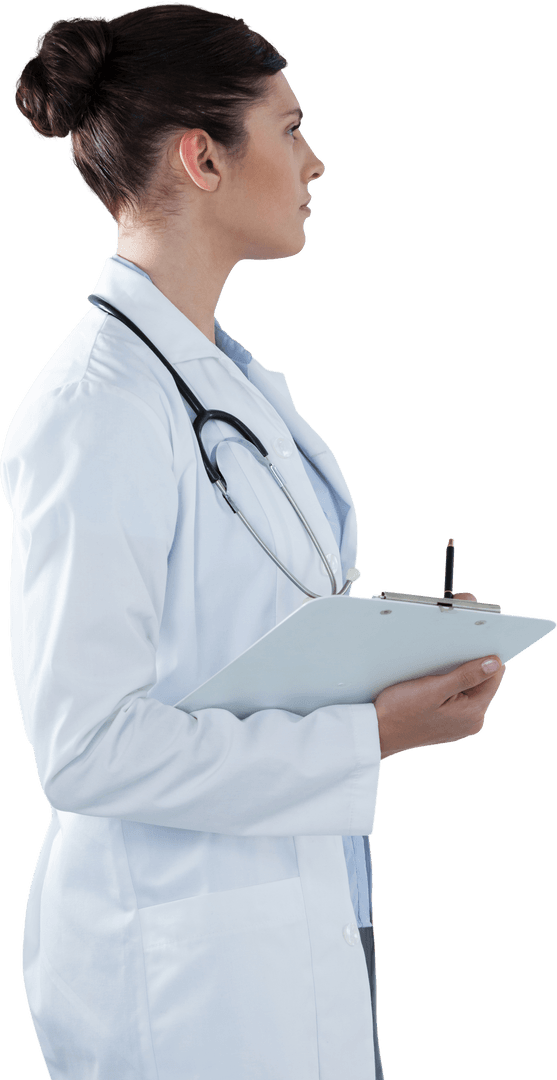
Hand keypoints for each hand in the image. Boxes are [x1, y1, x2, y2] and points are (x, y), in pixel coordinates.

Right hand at [375, 592, 505, 758]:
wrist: (378, 732)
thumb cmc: (400, 711)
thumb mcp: (434, 689)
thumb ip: (466, 676)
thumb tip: (495, 663)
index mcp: (473, 713)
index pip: (494, 676)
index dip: (483, 656)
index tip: (469, 642)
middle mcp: (472, 721)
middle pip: (483, 682)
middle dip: (468, 666)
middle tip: (446, 657)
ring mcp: (462, 724)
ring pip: (470, 689)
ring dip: (458, 677)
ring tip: (436, 673)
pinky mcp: (450, 723)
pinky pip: (459, 699)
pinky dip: (450, 688)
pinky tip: (433, 685)